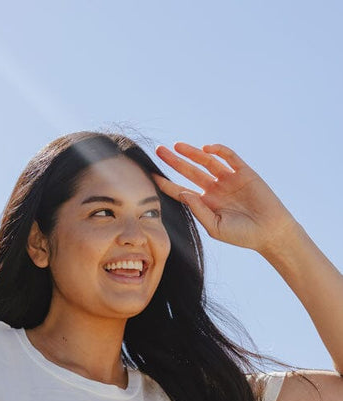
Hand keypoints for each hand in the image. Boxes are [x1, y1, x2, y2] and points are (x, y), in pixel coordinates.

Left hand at [153, 142, 297, 253]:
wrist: (269, 232)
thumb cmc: (241, 235)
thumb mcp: (214, 226)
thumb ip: (198, 210)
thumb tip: (183, 192)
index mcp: (205, 203)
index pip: (181, 190)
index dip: (166, 183)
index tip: (151, 176)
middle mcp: (214, 189)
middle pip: (189, 171)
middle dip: (174, 161)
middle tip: (159, 150)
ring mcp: (228, 179)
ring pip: (207, 162)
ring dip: (192, 153)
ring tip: (177, 146)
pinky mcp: (244, 172)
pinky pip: (229, 158)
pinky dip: (219, 151)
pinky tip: (206, 149)